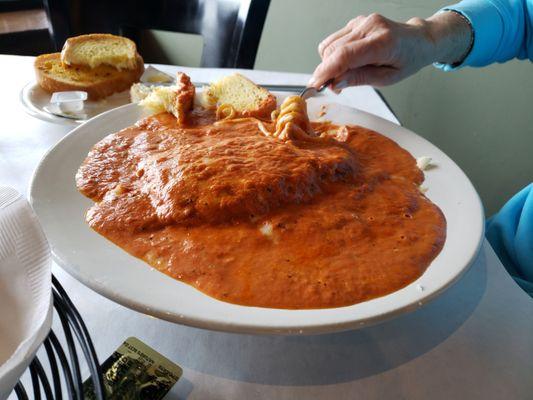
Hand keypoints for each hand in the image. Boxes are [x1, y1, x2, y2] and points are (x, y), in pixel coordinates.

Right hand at [309, 12, 471, 88]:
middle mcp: (370, 27)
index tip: (315, 86)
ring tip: (342, 75)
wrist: (418, 40)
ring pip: (329, 45)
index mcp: (382, 43)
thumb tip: (335, 83)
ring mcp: (362, 21)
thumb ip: (359, 79)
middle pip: (333, 50)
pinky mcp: (356, 22)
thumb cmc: (406, 60)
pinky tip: (345, 63)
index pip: (345, 56)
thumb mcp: (387, 79)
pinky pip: (334, 40)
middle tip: (333, 87)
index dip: (326, 72)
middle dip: (326, 71)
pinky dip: (334, 55)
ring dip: (329, 64)